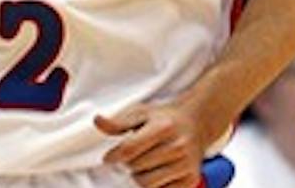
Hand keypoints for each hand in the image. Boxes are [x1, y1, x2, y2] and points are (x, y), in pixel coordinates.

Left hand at [96, 101, 212, 187]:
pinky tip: (157, 172)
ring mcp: (185, 165)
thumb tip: (96, 121)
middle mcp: (177, 146)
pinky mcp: (191, 180)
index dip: (114, 156)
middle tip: (135, 156)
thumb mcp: (141, 113)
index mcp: (163, 127)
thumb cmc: (164, 118)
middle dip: (129, 163)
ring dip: (139, 176)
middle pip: (135, 168)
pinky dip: (154, 185)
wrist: (197, 122)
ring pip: (146, 184)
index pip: (128, 149)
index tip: (109, 157)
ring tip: (145, 164)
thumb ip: (118, 122)